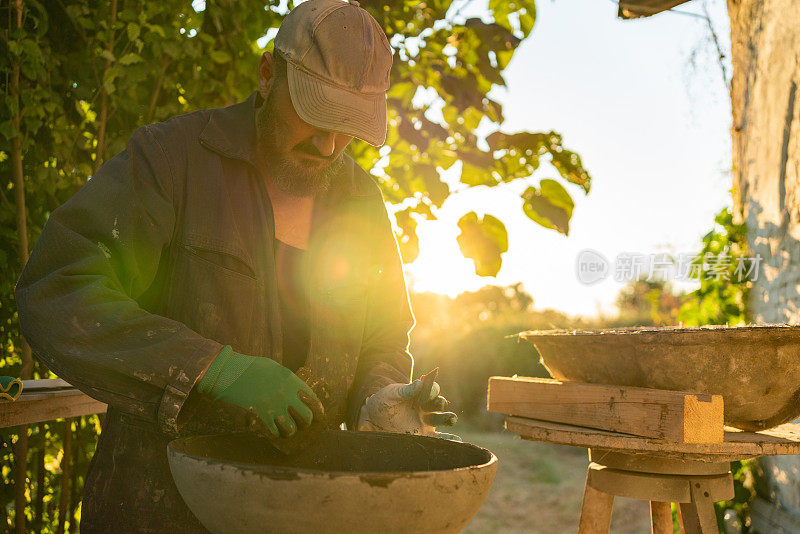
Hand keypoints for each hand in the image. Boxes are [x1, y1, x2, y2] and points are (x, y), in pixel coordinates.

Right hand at [196, 346, 323, 437]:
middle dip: (304, 422)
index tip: (316, 415)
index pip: (313, 399)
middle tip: (299, 422)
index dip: (317, 410)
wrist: (232, 372)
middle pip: (306, 417)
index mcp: (292, 381)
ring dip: (289, 430)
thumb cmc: (253, 368)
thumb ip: (289, 381)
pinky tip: (272, 428)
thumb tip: (298, 392)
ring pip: (292, 428)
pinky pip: (275, 432)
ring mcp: (274, 406)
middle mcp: (287, 395)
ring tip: (285, 428)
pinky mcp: (261, 415)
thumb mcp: (276, 369)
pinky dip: (275, 433)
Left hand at [356, 371, 459, 440]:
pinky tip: (457, 442)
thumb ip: (406, 390)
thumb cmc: (383, 402)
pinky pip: (438, 438)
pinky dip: (449, 440)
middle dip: (441, 404)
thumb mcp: (392, 393)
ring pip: (441, 420)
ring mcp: (426, 422)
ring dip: (448, 419)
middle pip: (439, 404)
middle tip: (440, 405)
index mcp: (420, 394)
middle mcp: (426, 408)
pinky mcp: (424, 435)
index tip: (429, 392)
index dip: (432, 390)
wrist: (373, 420)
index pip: (432, 390)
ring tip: (452, 419)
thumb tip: (420, 382)